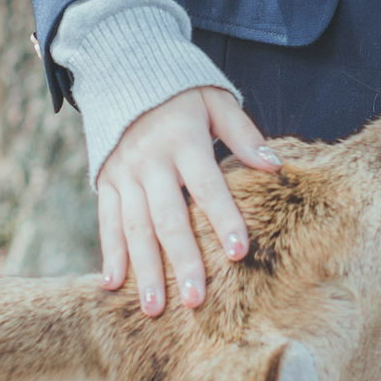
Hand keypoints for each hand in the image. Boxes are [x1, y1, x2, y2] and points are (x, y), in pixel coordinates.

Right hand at [97, 84, 273, 314]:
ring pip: (134, 228)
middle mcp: (150, 160)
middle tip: (196, 300)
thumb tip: (274, 165)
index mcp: (182, 139)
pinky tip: (113, 285)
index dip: (223, 218)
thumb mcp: (216, 100)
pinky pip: (107, 221)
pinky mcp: (106, 181)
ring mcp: (123, 173)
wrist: (123, 71)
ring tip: (155, 308)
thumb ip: (243, 133)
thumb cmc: (182, 92)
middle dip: (182, 261)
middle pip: (168, 218)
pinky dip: (109, 253)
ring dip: (144, 270)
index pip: (206, 186)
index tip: (239, 252)